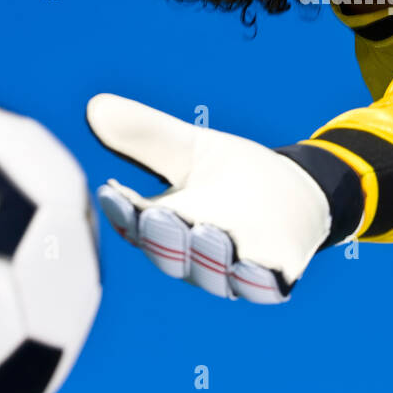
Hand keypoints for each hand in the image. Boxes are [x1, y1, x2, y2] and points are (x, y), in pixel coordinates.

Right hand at [86, 93, 339, 302]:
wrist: (296, 191)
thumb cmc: (232, 172)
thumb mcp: (191, 147)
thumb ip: (147, 134)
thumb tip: (96, 106)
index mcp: (163, 223)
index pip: (135, 221)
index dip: (123, 210)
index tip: (112, 191)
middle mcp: (190, 253)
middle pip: (168, 252)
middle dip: (162, 236)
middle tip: (154, 217)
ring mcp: (230, 269)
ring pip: (211, 272)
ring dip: (207, 255)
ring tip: (205, 231)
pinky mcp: (271, 277)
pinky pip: (261, 286)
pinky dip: (255, 281)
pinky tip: (253, 268)